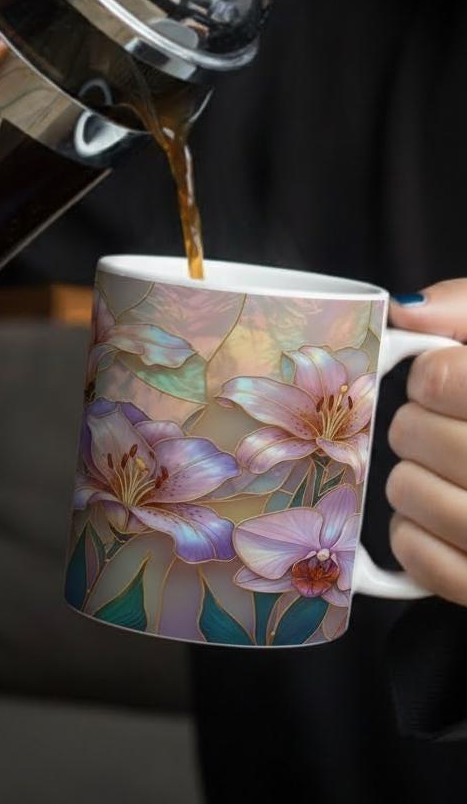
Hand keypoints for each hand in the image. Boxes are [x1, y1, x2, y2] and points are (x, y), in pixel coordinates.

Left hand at [387, 280, 466, 604]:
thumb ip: (465, 310)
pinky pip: (415, 554)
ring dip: (412, 475)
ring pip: (405, 489)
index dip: (433, 375)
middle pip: (413, 432)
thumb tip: (406, 312)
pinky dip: (413, 534)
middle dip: (417, 423)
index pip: (443, 378)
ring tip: (450, 473)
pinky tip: (445, 519)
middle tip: (447, 428)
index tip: (447, 381)